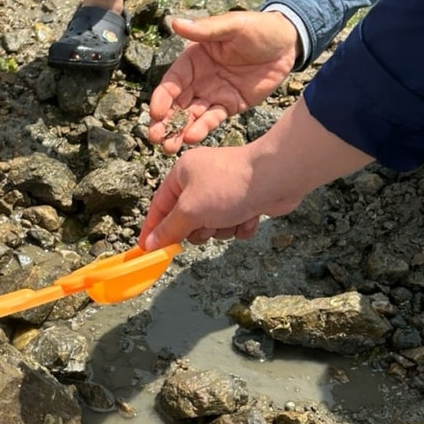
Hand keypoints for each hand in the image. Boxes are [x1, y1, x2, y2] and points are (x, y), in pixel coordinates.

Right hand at [138, 145, 266, 249]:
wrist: (277, 177)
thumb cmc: (229, 186)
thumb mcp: (191, 210)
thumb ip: (169, 229)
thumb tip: (150, 243)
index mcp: (182, 174)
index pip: (159, 205)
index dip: (152, 228)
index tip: (146, 250)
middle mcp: (201, 180)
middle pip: (187, 220)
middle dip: (199, 229)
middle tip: (207, 225)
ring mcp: (224, 191)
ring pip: (212, 226)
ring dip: (222, 228)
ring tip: (234, 216)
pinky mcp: (244, 201)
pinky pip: (233, 225)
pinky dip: (241, 225)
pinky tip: (250, 215)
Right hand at [148, 12, 299, 153]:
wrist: (287, 44)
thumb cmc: (258, 28)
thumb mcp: (232, 26)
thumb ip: (205, 30)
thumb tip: (174, 22)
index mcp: (192, 60)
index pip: (172, 82)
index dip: (162, 98)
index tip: (156, 113)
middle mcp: (198, 79)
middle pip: (176, 103)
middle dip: (164, 121)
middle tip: (154, 138)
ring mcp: (212, 94)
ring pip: (190, 116)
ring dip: (177, 131)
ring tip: (167, 148)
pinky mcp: (229, 106)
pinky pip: (212, 119)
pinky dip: (201, 129)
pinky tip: (191, 138)